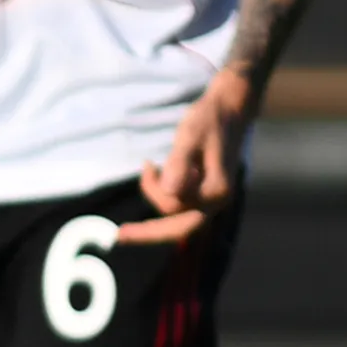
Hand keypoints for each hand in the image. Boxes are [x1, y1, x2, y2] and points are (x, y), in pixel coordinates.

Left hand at [124, 69, 251, 243]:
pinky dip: (163, 198)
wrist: (228, 109)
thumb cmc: (207, 120)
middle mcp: (218, 200)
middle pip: (180, 229)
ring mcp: (213, 198)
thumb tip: (170, 192)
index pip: (175, 206)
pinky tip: (153, 176)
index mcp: (217, 189)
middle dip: (149, 233)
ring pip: (179, 218)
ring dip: (156, 201)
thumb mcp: (189, 136)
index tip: (147, 165)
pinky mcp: (206, 192)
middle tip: (118, 236)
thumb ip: (179, 164)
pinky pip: (182, 207)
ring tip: (148, 171)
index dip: (153, 191)